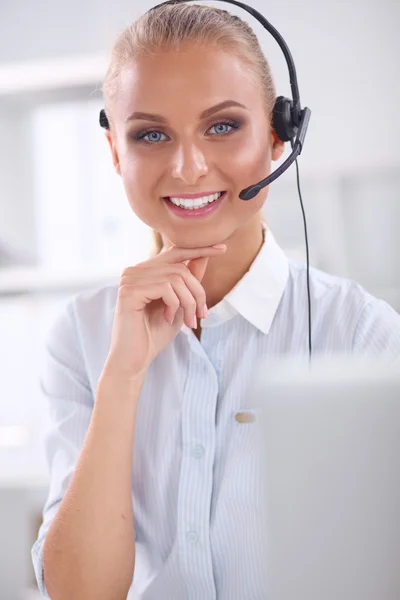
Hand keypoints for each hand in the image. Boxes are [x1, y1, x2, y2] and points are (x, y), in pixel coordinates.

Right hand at [101, 243, 226, 379]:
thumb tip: (203, 256)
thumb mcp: (179, 305)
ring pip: (176, 277)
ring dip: (189, 302)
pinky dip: (175, 305)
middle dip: (198, 292)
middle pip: (180, 267)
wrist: (135, 360)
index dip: (199, 249)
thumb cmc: (154, 334)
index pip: (175, 251)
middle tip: (202, 315)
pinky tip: (168, 319)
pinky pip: (165, 287)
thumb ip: (187, 281)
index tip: (223, 248)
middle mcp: (134, 271)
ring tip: (188, 321)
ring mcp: (129, 279)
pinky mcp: (128, 290)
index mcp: (144, 272)